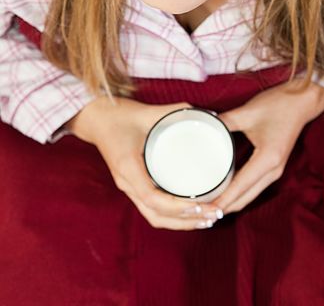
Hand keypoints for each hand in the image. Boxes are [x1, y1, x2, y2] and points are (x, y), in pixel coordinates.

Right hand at [66, 96, 223, 229]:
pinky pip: (152, 209)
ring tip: (207, 219)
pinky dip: (172, 216)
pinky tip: (190, 214)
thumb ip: (175, 111)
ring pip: (155, 217)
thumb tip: (205, 113)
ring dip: (181, 223)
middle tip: (213, 214)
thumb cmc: (120, 115)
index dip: (177, 206)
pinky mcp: (133, 186)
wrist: (97, 119)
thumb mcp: (147, 112)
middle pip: (157, 215)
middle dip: (186, 221)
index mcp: (128, 167)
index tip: (200, 205)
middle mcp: (127, 182)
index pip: (152, 197)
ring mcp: (129, 187)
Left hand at [213, 80, 323, 214]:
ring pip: (249, 196)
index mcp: (267, 159)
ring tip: (207, 206)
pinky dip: (238, 194)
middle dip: (222, 208)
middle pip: (244, 198)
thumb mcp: (247, 112)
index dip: (220, 200)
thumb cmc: (278, 105)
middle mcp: (273, 170)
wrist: (302, 101)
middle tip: (198, 212)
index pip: (239, 187)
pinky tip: (223, 193)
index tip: (202, 209)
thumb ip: (223, 121)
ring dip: (230, 203)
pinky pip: (253, 187)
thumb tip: (201, 127)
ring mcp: (275, 171)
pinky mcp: (273, 167)